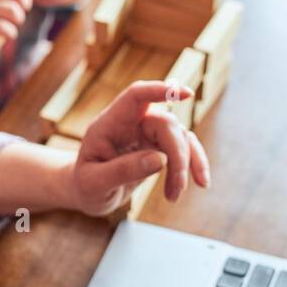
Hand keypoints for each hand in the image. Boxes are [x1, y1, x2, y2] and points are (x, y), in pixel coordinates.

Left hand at [70, 79, 210, 217]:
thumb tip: (160, 160)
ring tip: (174, 196)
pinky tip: (201, 184)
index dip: (159, 91)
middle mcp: (131, 123)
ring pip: (180, 137)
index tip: (186, 94)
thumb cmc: (85, 185)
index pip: (136, 96)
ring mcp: (147, 133)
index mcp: (110, 124)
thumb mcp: (94, 183)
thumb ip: (122, 170)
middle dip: (177, 156)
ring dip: (185, 166)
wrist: (88, 193)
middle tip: (175, 190)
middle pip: (166, 124)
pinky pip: (184, 148)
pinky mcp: (159, 147)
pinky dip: (194, 165)